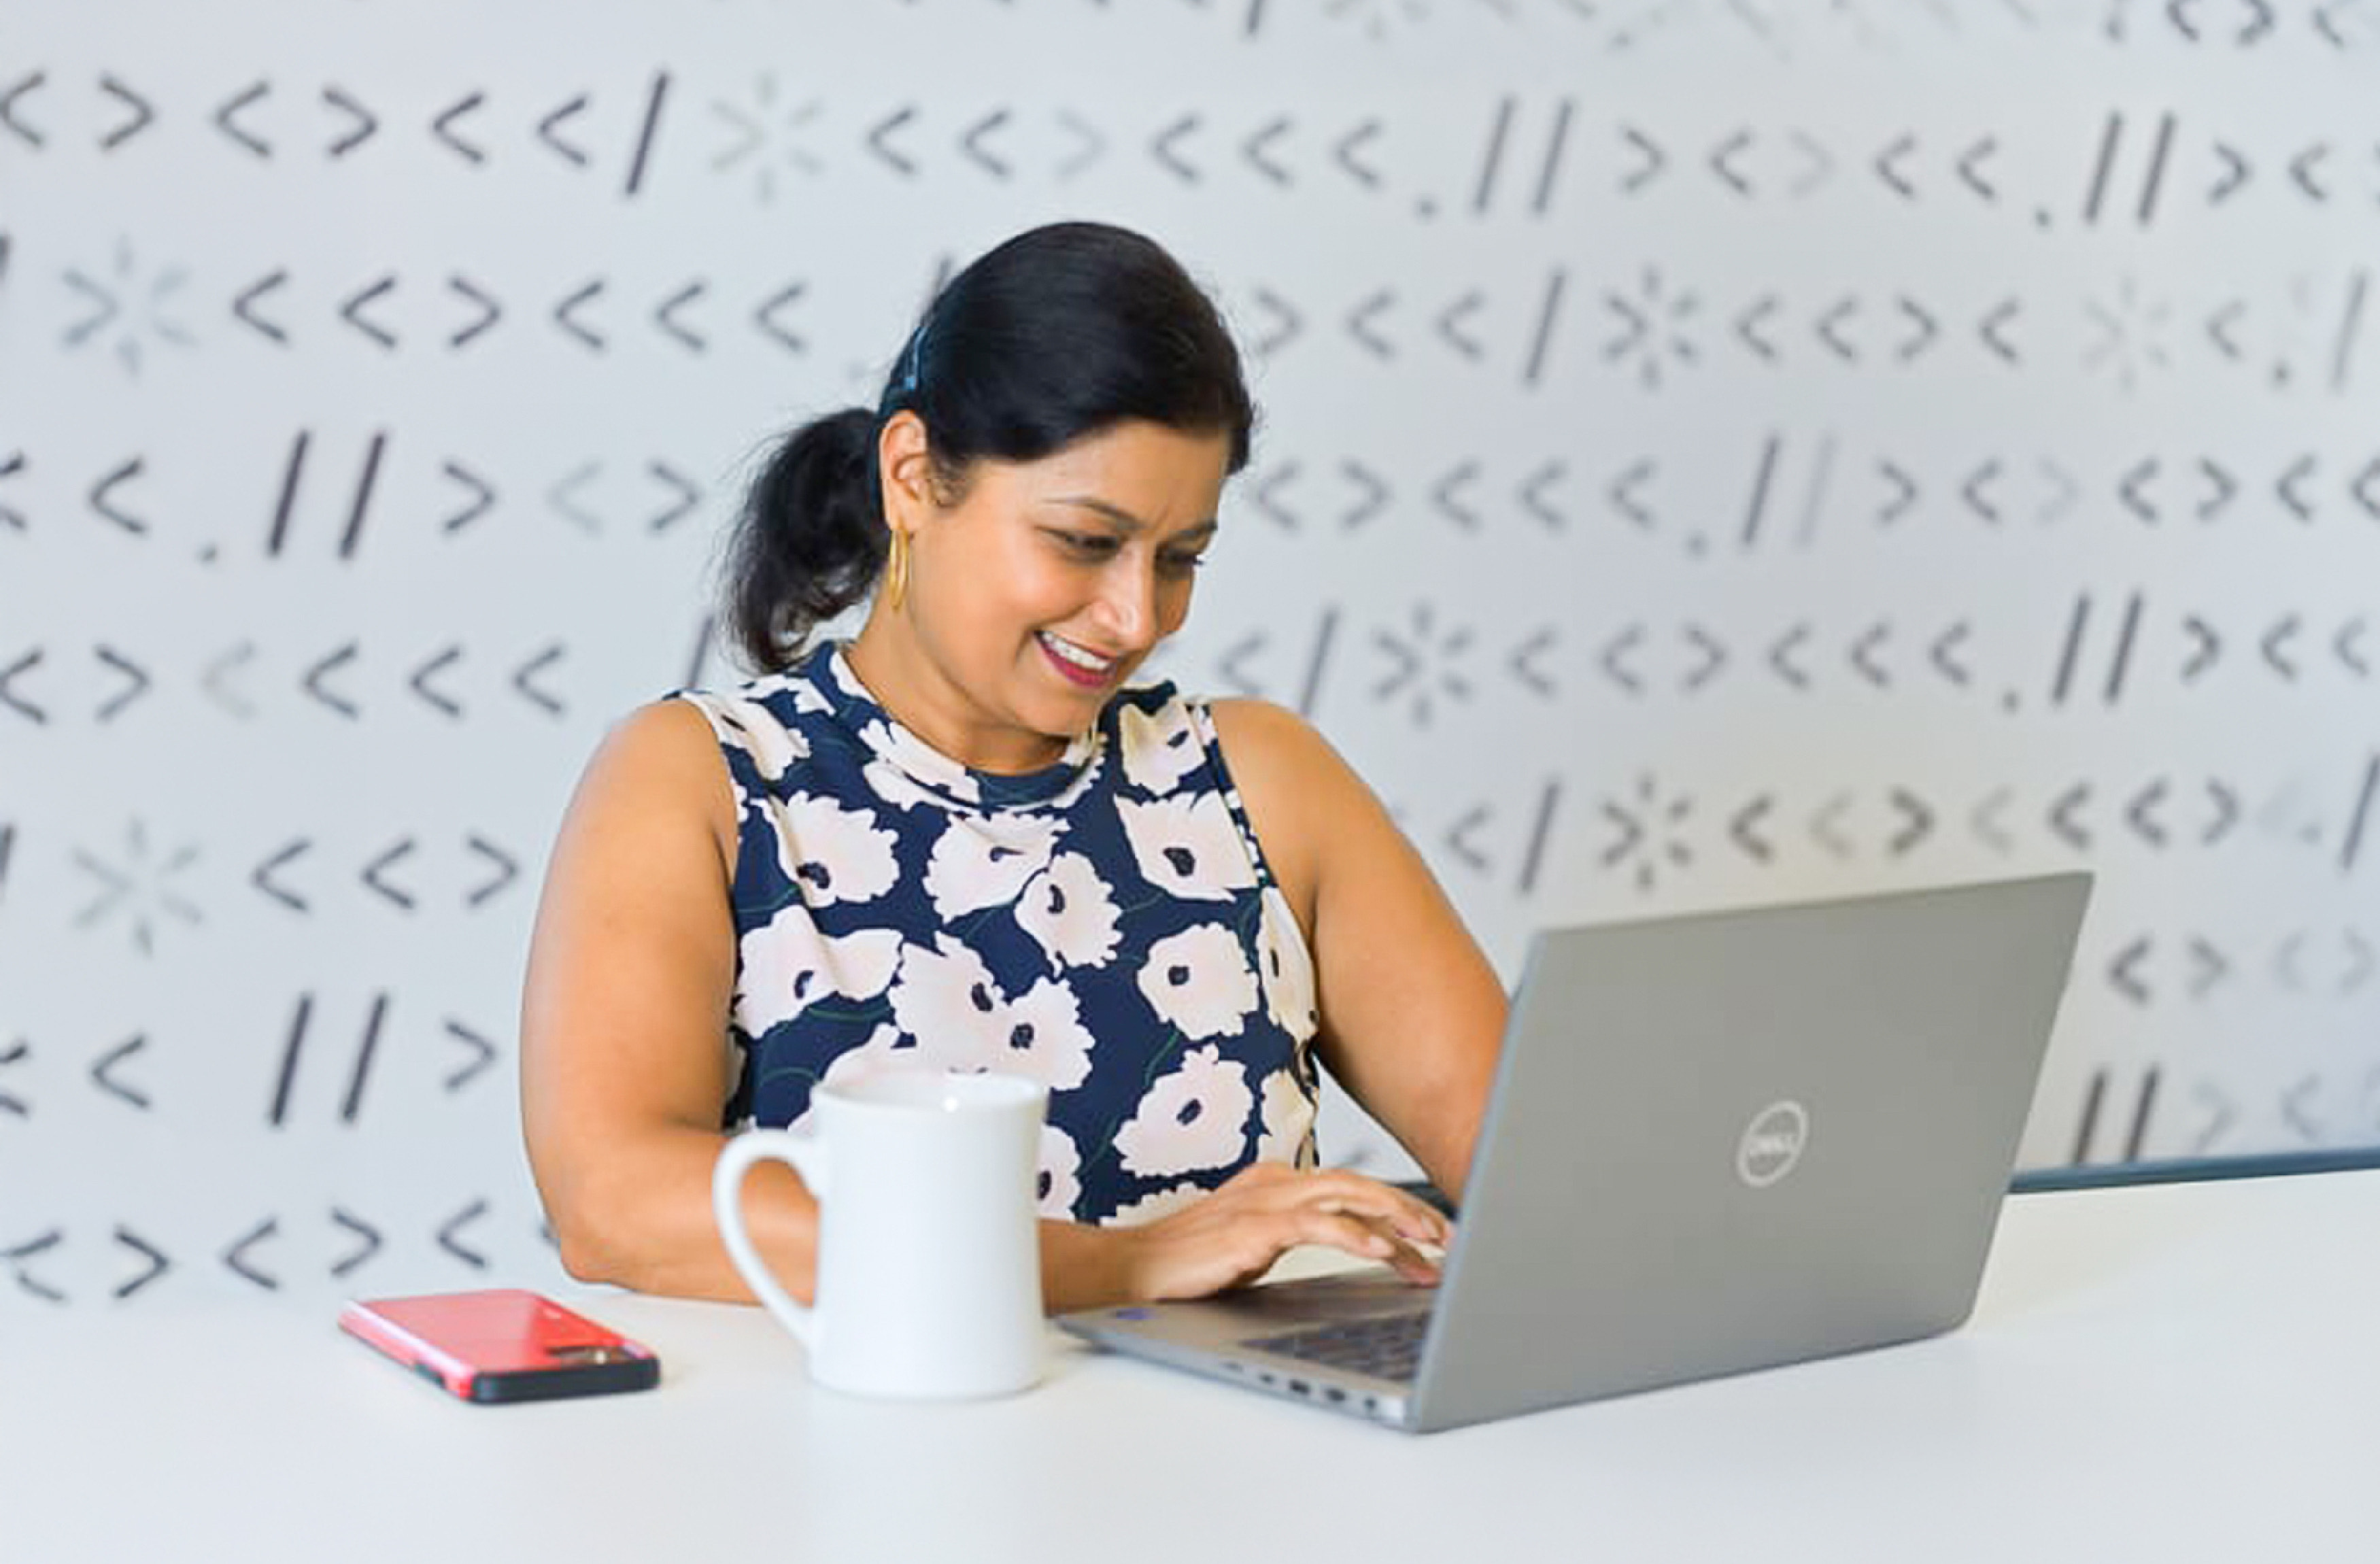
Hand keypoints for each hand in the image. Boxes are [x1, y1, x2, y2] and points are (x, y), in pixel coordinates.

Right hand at [1116, 1163, 1453, 1303]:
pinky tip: (1379, 1250)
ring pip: (1346, 1197)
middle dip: (1409, 1210)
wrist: (1136, 1268)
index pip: (1352, 1188)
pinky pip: (1315, 1225)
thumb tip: (1354, 1247)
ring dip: (1394, 1219)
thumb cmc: (1194, 1261)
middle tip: (1448, 1237)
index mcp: (1279, 1182)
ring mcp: (1265, 1202)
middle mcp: (1277, 1182)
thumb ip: (1300, 1235)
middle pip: (1358, 1185)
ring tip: (1429, 1243)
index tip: (1434, 1235)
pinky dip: (1352, 1233)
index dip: (1398, 1208)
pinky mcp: (1253, 1228)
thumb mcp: (1259, 1244)